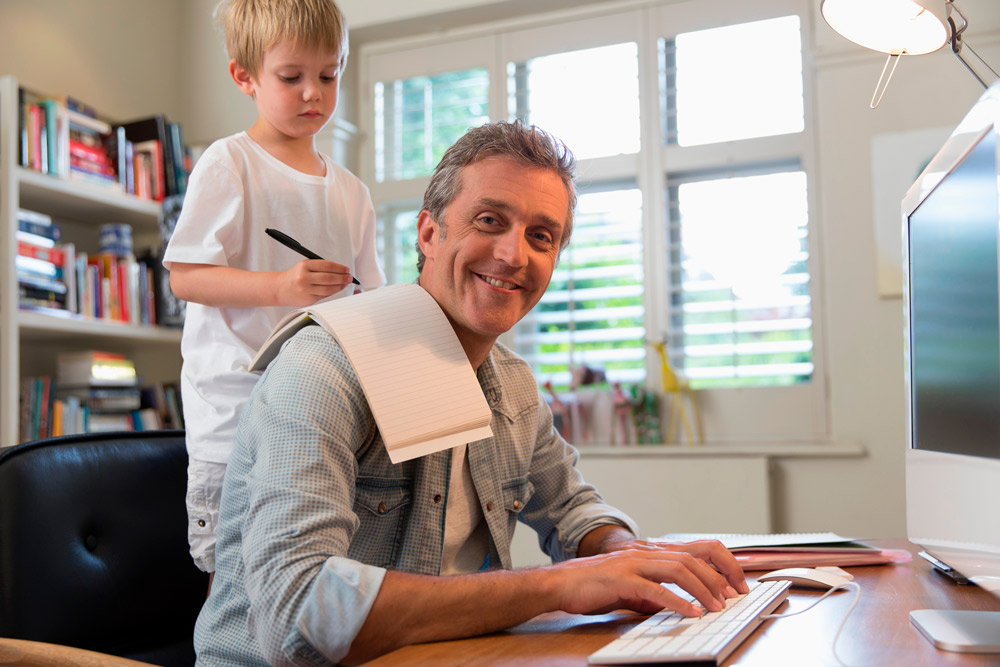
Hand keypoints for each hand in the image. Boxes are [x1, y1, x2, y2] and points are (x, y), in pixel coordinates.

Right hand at [276, 259, 354, 305]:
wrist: (280, 289)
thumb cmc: (295, 276)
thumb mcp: (304, 266)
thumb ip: (320, 268)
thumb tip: (340, 271)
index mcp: (304, 266)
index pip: (327, 266)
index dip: (339, 267)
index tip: (347, 269)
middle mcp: (304, 277)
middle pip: (329, 278)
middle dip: (342, 278)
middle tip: (349, 277)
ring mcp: (306, 290)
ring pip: (328, 289)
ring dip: (340, 286)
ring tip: (345, 283)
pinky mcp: (308, 300)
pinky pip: (324, 296)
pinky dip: (332, 292)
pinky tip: (337, 289)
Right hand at [551, 538, 747, 617]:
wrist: (561, 584)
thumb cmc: (595, 586)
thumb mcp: (633, 587)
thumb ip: (656, 591)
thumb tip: (679, 604)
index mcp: (651, 552)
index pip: (696, 549)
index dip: (721, 563)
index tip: (737, 583)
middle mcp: (645, 552)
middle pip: (693, 557)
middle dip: (720, 576)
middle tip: (735, 596)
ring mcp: (633, 563)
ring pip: (679, 569)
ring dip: (703, 589)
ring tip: (717, 606)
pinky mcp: (622, 579)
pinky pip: (656, 589)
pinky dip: (677, 602)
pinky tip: (691, 613)